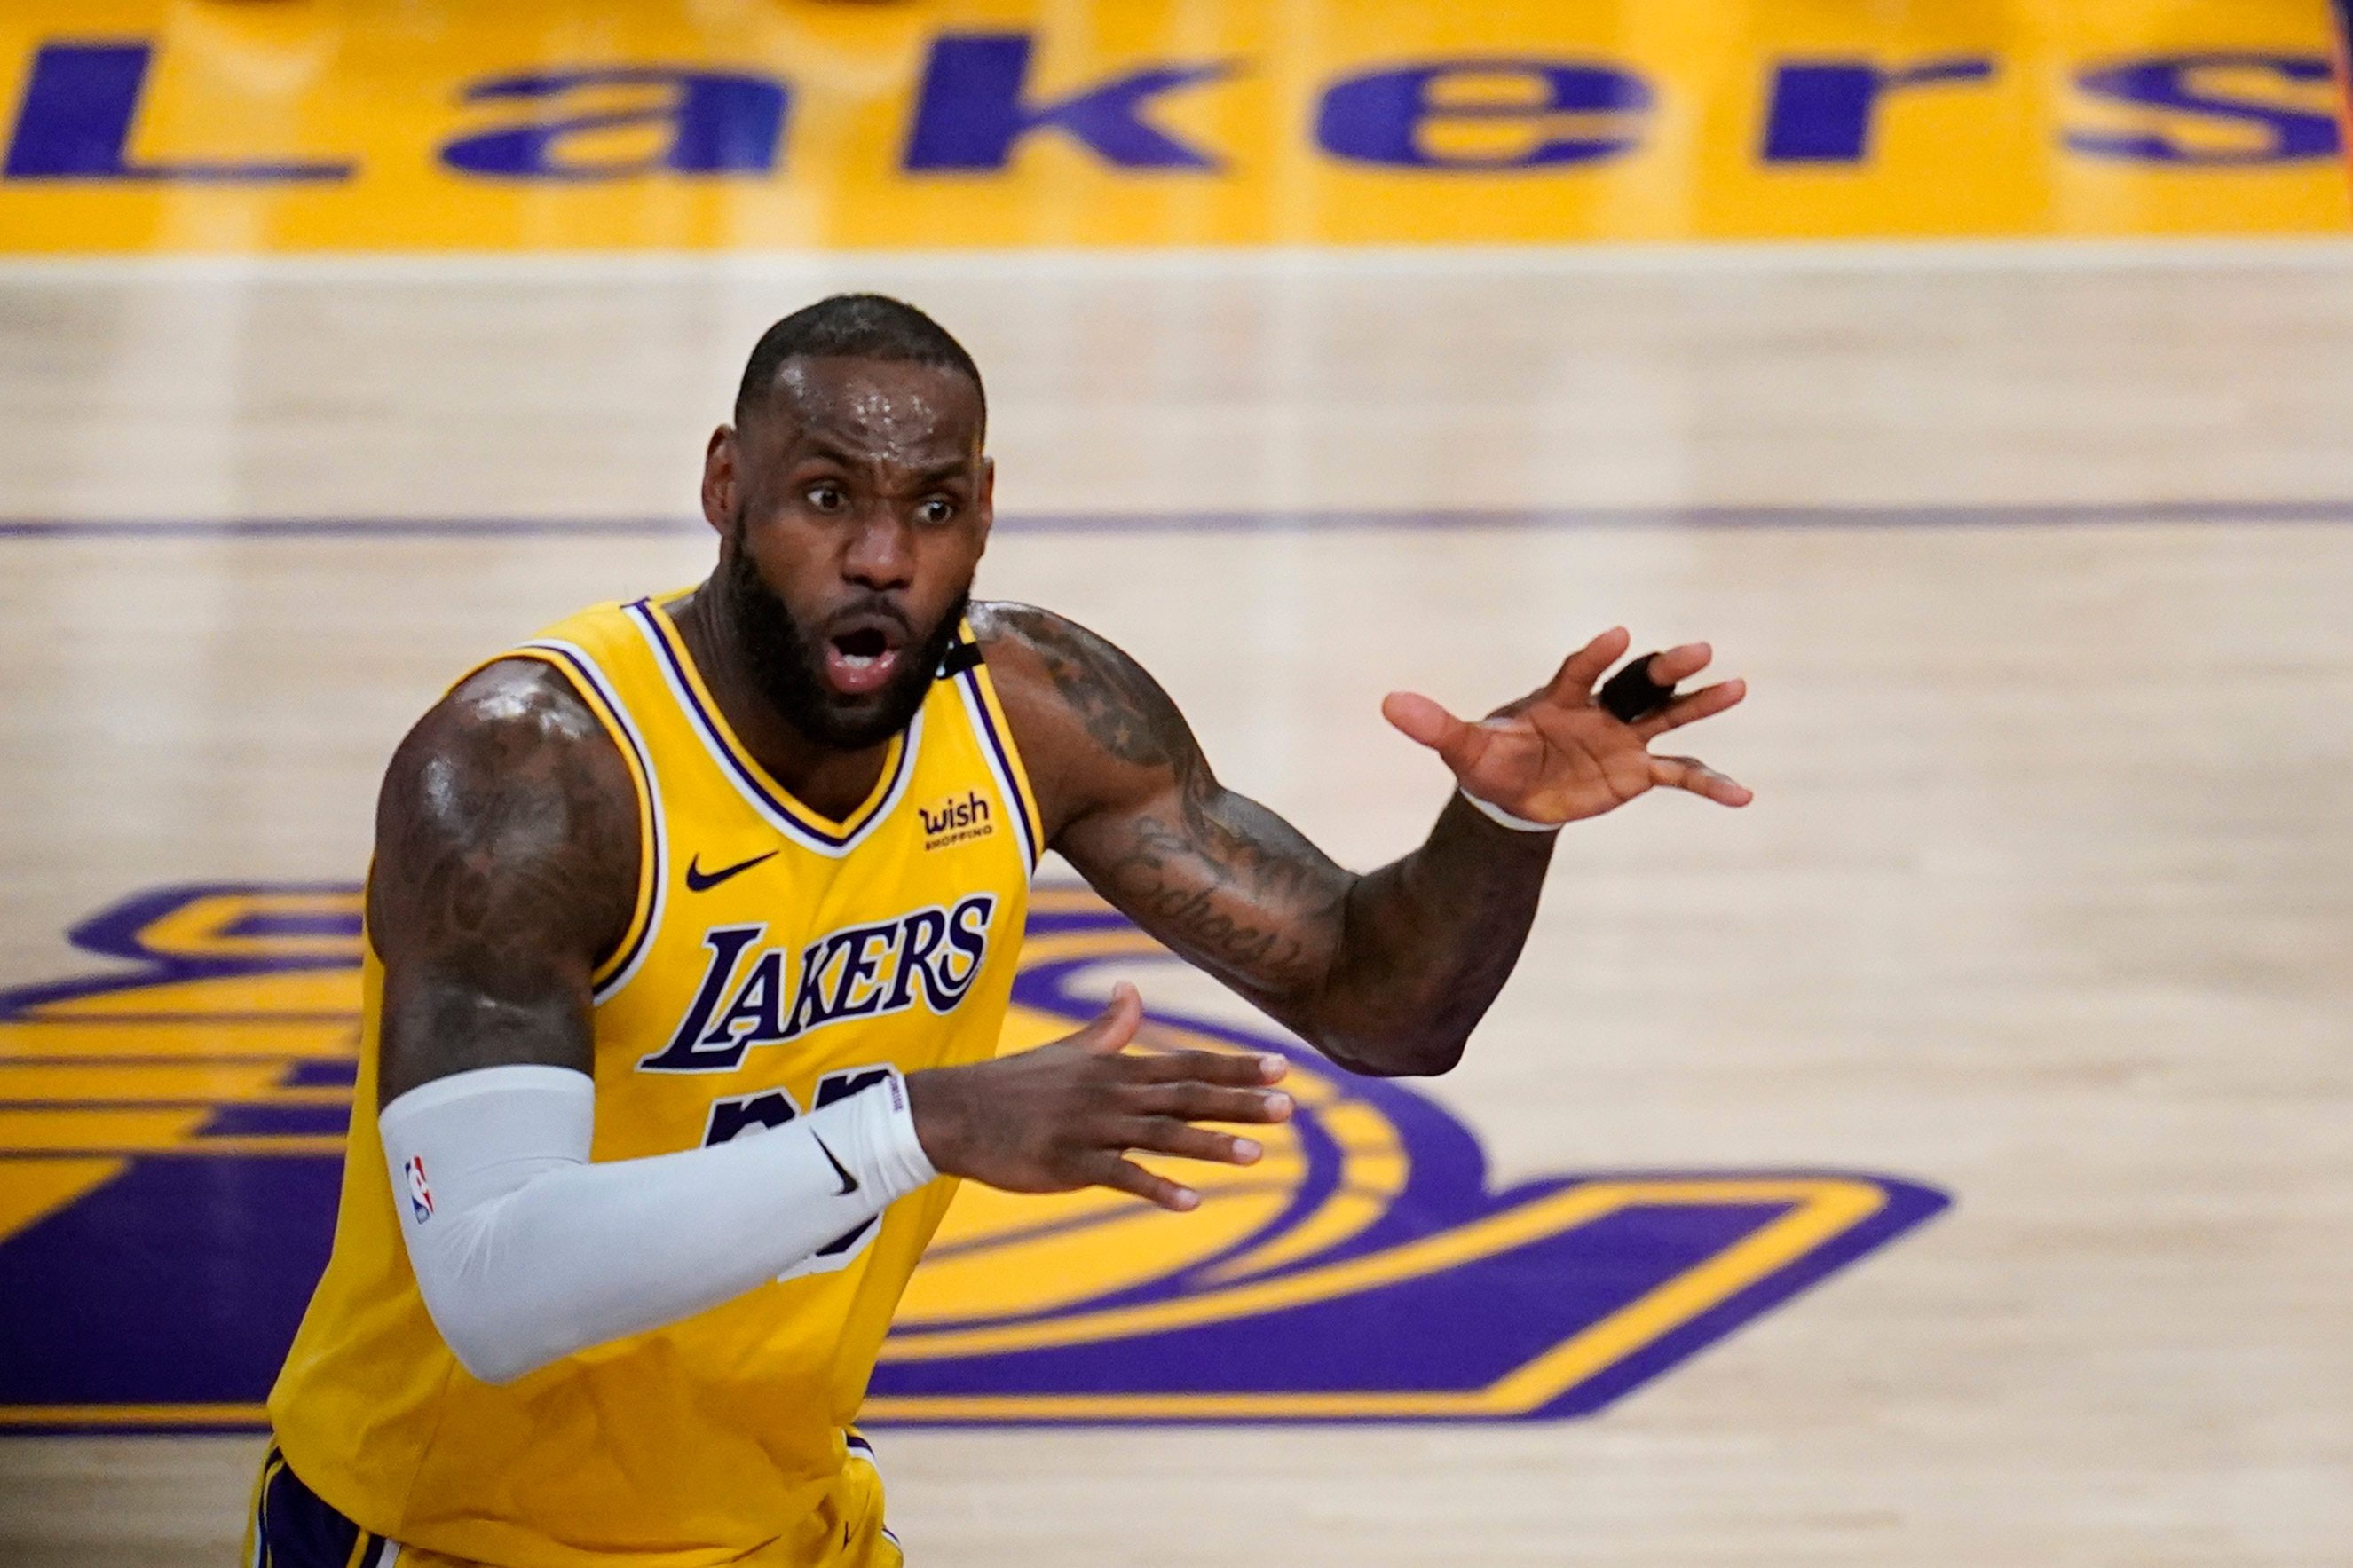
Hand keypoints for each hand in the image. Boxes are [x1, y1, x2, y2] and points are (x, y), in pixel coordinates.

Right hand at [905, 983, 1293, 1211]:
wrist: (953, 1111)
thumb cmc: (1012, 1084)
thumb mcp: (1067, 1051)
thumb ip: (1108, 1028)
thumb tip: (1130, 991)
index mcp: (1117, 1070)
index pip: (1189, 1064)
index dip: (1237, 1066)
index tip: (1283, 1067)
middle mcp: (1112, 1094)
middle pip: (1186, 1096)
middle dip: (1238, 1101)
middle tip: (1289, 1107)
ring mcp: (1091, 1128)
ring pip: (1161, 1135)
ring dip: (1209, 1145)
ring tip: (1255, 1155)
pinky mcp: (1067, 1162)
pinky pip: (1119, 1176)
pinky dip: (1155, 1188)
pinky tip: (1190, 1202)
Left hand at [1381, 626, 1751, 825]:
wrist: (1511, 794)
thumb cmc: (1488, 761)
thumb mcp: (1461, 747)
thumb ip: (1433, 725)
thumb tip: (1387, 703)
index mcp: (1558, 695)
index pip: (1580, 669)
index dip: (1596, 653)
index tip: (1616, 635)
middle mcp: (1598, 709)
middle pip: (1637, 681)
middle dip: (1665, 667)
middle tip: (1700, 650)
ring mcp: (1623, 738)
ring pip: (1668, 714)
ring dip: (1700, 702)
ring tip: (1737, 686)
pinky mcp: (1638, 771)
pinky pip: (1680, 774)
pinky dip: (1710, 783)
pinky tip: (1744, 796)